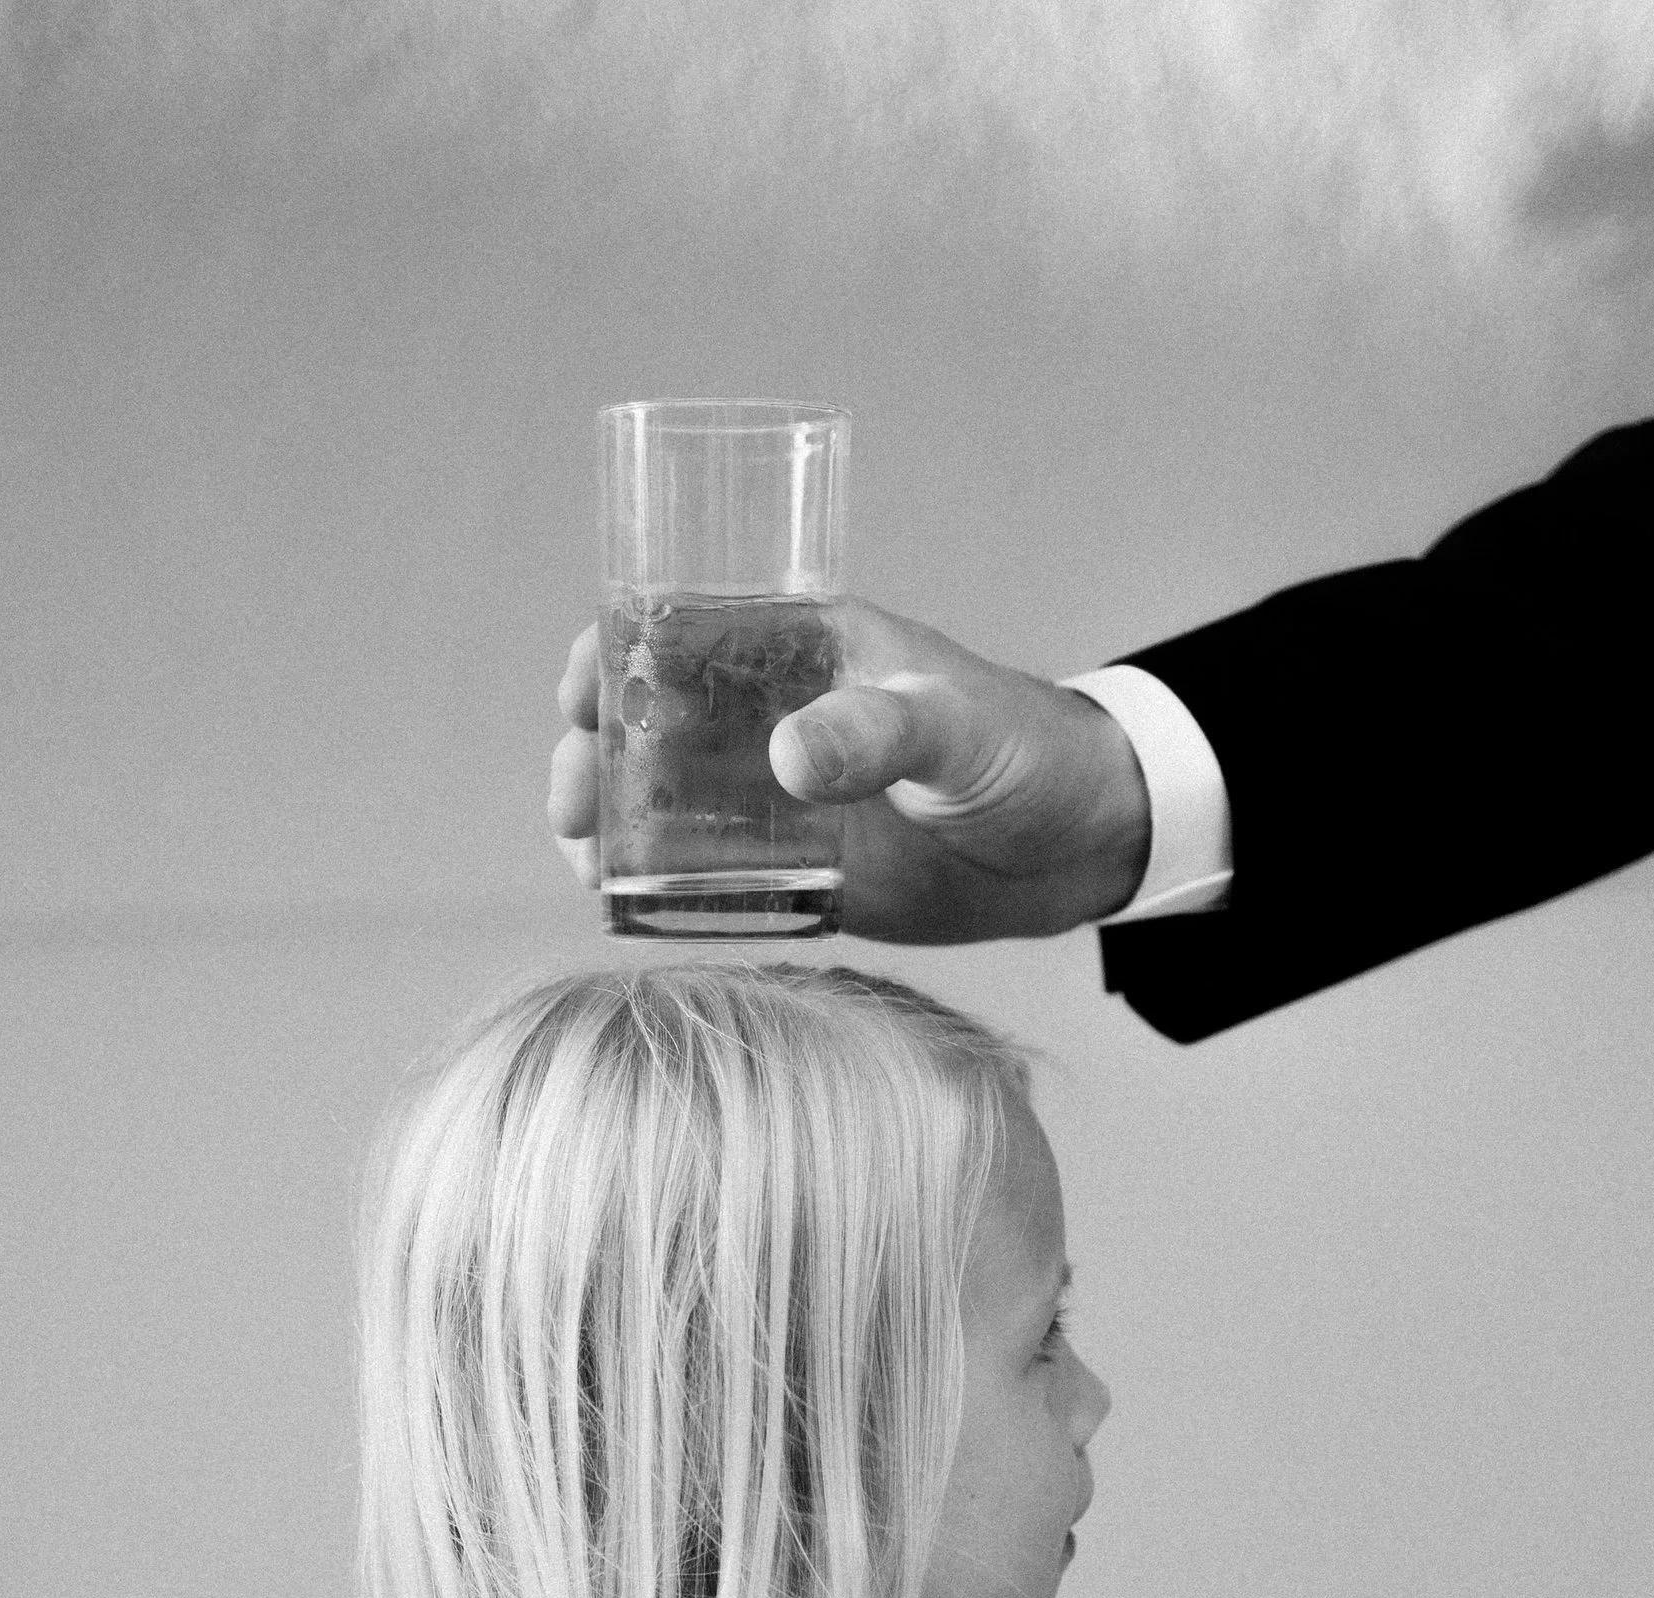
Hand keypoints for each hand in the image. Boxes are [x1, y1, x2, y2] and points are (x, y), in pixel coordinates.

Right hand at [547, 601, 1153, 943]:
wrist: (1081, 846)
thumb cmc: (1028, 752)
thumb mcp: (955, 727)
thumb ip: (879, 733)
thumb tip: (784, 759)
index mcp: (803, 653)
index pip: (682, 632)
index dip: (613, 652)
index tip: (579, 693)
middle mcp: (774, 722)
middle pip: (648, 726)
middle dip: (591, 756)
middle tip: (573, 805)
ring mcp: (778, 803)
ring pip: (662, 804)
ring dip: (609, 827)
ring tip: (587, 864)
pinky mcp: (794, 875)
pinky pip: (704, 879)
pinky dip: (657, 890)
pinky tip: (624, 910)